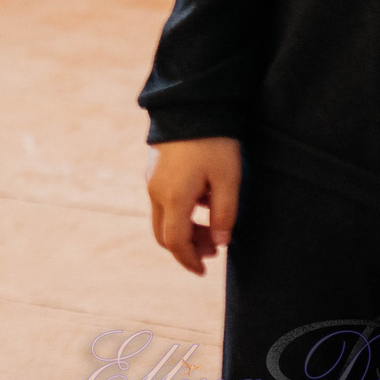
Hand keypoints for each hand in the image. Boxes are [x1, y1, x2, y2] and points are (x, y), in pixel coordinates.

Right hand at [147, 137, 239, 274]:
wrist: (189, 107)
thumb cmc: (213, 144)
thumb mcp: (228, 180)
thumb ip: (225, 214)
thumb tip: (220, 241)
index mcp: (174, 198)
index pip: (176, 242)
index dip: (190, 261)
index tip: (203, 272)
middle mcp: (156, 192)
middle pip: (164, 235)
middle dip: (187, 248)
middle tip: (213, 248)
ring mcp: (151, 181)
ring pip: (162, 219)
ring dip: (185, 230)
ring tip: (212, 224)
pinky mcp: (153, 172)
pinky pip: (162, 202)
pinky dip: (180, 213)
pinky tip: (203, 201)